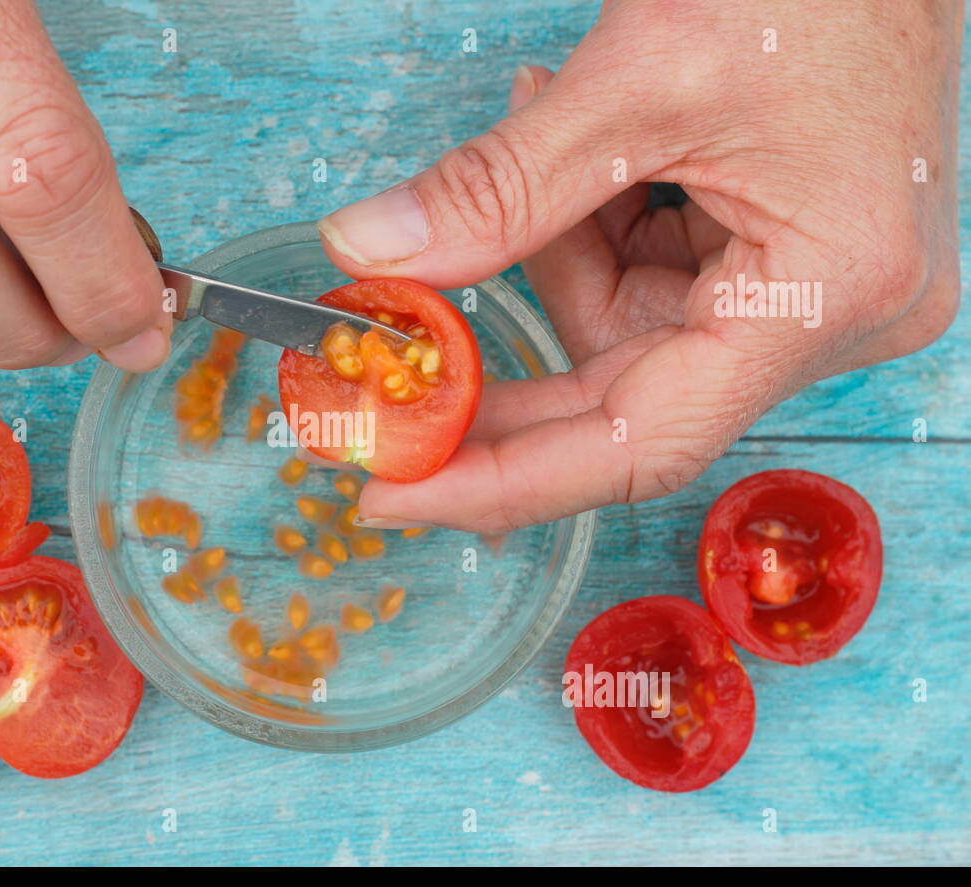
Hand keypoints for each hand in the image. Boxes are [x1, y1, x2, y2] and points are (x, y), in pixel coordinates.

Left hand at [320, 0, 960, 532]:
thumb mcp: (635, 80)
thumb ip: (497, 187)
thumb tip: (369, 253)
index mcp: (822, 294)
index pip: (641, 442)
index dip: (506, 479)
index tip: (395, 493)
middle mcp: (830, 317)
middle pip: (624, 397)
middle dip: (502, 376)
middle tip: (390, 374)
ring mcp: (808, 290)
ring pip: (627, 330)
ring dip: (554, 253)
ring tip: (539, 134)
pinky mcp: (781, 258)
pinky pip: (653, 282)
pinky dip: (593, 230)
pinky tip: (585, 158)